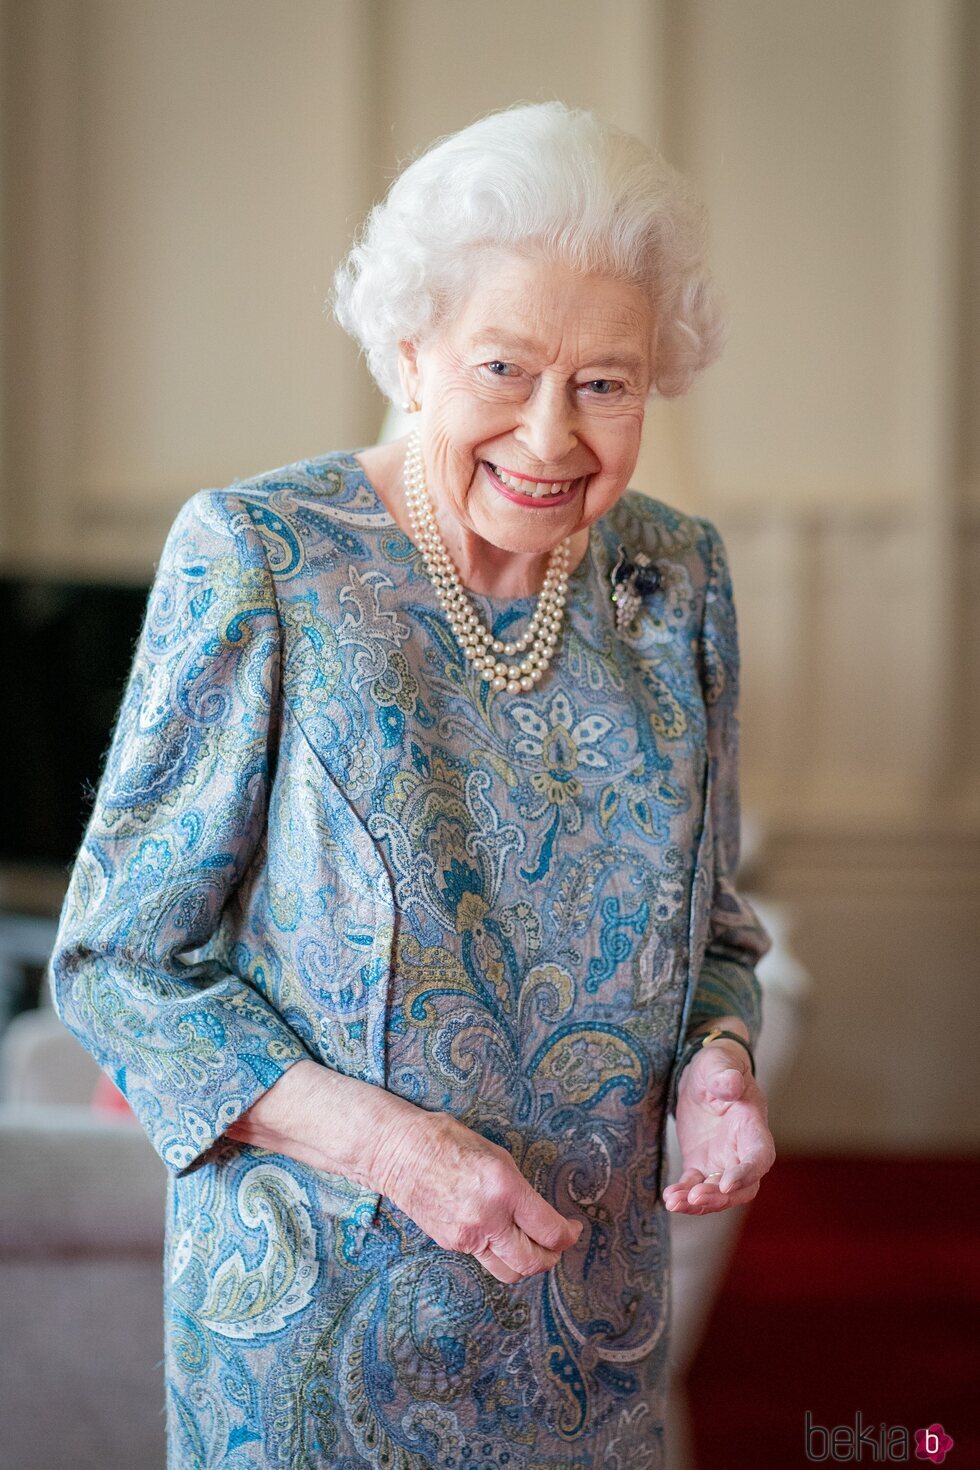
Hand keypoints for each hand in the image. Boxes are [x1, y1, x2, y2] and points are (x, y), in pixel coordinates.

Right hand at [371, 1107, 582, 1284]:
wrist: (399, 1152)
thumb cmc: (447, 1141)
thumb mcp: (496, 1154)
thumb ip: (519, 1188)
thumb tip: (538, 1212)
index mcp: (505, 1188)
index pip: (550, 1230)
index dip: (569, 1234)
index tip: (573, 1228)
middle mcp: (488, 1219)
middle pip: (533, 1262)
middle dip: (552, 1257)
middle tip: (558, 1243)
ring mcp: (467, 1237)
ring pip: (509, 1272)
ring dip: (527, 1264)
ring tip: (532, 1247)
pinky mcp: (451, 1244)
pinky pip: (485, 1259)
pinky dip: (499, 1253)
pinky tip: (499, 1235)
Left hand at [663, 1039, 774, 1214]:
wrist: (703, 1075)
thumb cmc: (717, 1064)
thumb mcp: (717, 1063)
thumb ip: (725, 1075)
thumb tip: (731, 1085)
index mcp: (752, 1124)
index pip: (759, 1155)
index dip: (747, 1172)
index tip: (726, 1183)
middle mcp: (741, 1148)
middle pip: (743, 1186)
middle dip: (720, 1197)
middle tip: (694, 1198)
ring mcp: (722, 1159)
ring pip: (718, 1193)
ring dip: (699, 1203)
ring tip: (674, 1202)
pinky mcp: (702, 1164)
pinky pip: (695, 1185)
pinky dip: (684, 1194)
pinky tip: (668, 1198)